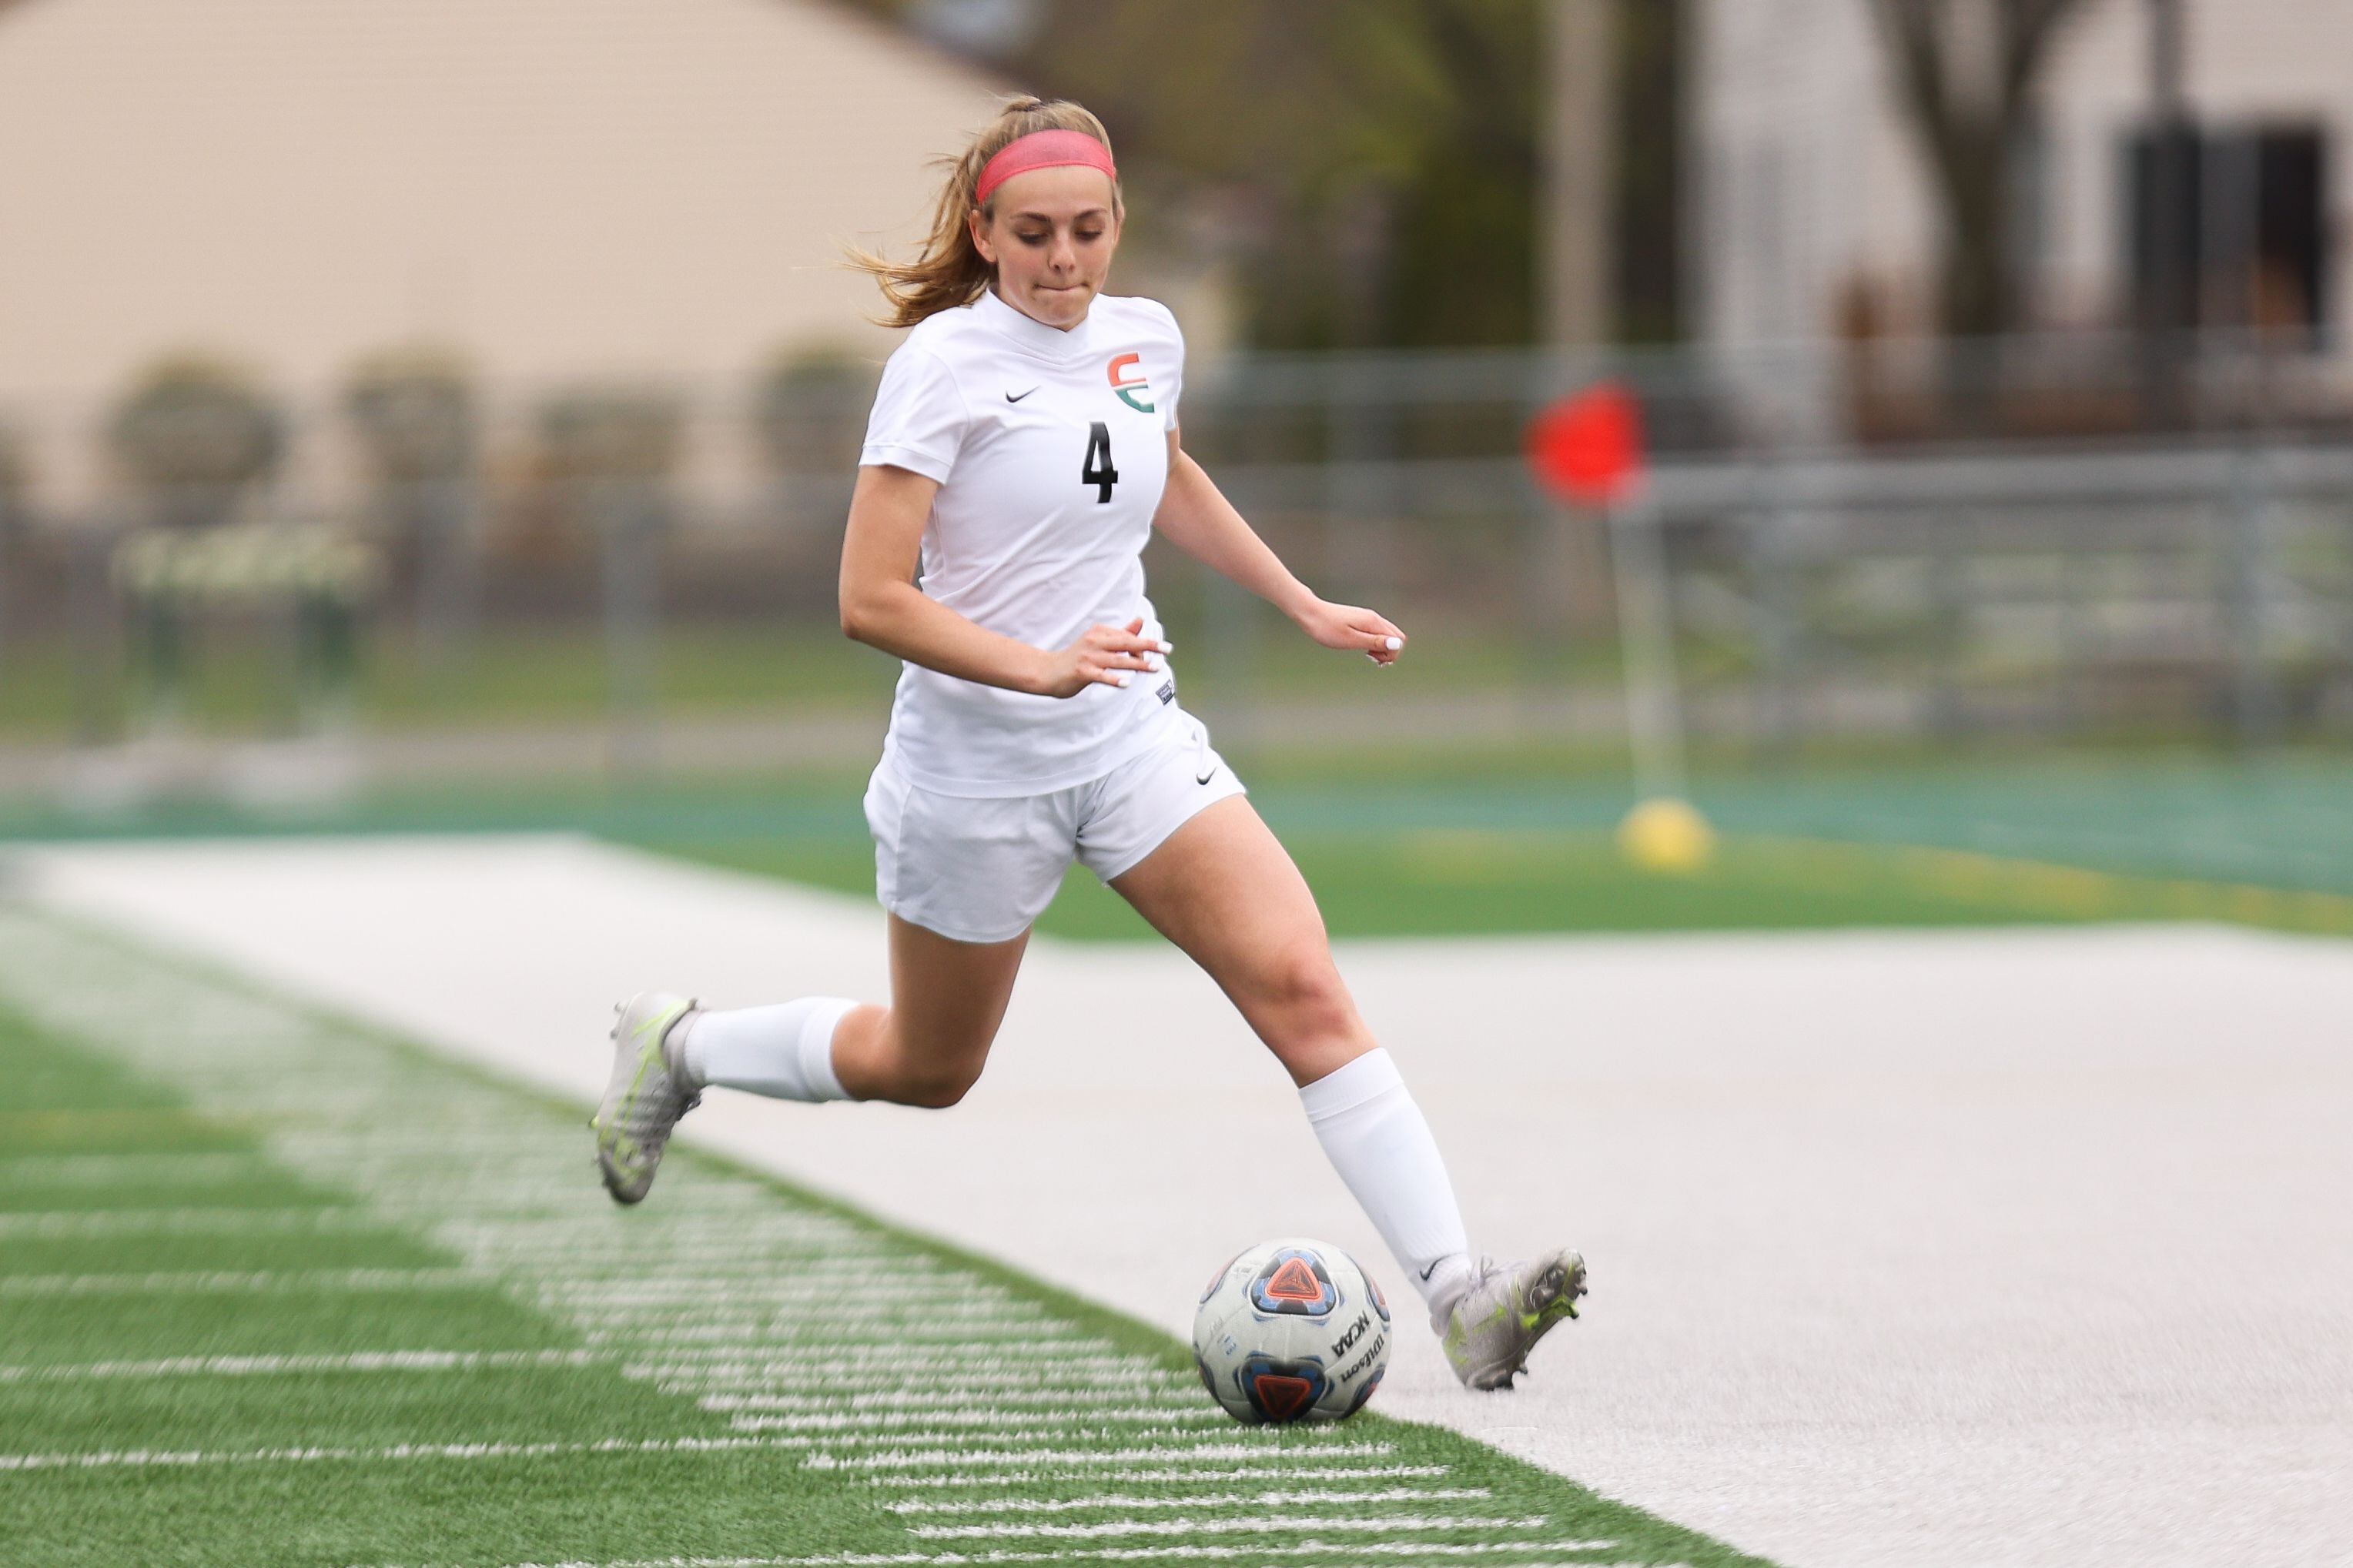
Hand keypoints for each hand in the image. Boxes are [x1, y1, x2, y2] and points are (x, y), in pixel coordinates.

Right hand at [1034, 617, 1169, 698]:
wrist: (1048, 672)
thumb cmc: (1077, 658)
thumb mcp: (1099, 642)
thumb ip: (1121, 634)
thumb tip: (1141, 621)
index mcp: (1100, 633)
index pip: (1127, 638)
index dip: (1143, 647)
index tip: (1158, 654)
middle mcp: (1095, 642)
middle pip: (1125, 643)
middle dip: (1148, 646)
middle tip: (1167, 649)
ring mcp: (1088, 657)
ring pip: (1117, 660)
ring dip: (1137, 664)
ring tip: (1155, 668)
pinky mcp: (1082, 672)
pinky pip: (1101, 676)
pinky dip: (1114, 679)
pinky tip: (1127, 683)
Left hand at [1293, 597, 1405, 665]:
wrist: (1310, 613)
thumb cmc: (1327, 628)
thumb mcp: (1351, 640)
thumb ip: (1374, 642)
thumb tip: (1397, 645)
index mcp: (1373, 623)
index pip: (1398, 640)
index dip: (1391, 654)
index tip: (1375, 659)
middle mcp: (1374, 618)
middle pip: (1397, 636)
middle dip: (1389, 651)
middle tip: (1372, 658)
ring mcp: (1367, 618)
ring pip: (1387, 635)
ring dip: (1381, 648)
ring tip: (1366, 654)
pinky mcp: (1361, 620)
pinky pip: (1377, 633)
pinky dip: (1374, 643)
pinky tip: (1362, 648)